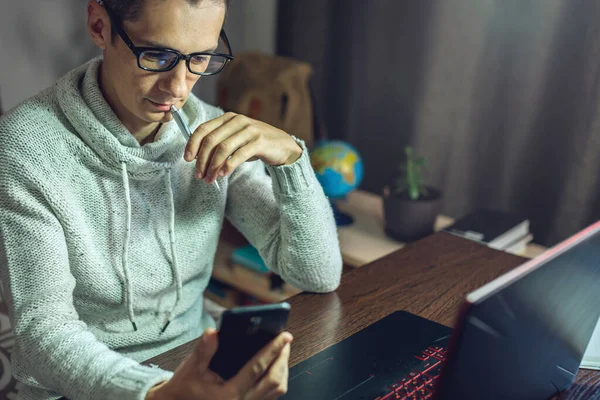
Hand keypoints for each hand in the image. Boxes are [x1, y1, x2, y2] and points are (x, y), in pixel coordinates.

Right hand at [146, 328, 292, 399]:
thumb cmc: (185, 387)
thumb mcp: (191, 368)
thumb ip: (203, 350)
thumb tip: (212, 333)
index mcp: (229, 394)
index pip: (258, 368)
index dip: (272, 350)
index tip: (284, 336)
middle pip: (274, 381)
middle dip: (282, 359)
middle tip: (286, 341)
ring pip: (276, 390)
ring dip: (282, 370)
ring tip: (282, 352)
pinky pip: (271, 396)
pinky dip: (277, 380)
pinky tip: (274, 367)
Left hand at [183, 112, 302, 183]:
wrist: (283, 146)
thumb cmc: (255, 144)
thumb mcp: (235, 139)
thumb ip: (219, 143)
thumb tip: (196, 157)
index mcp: (228, 118)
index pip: (203, 129)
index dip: (192, 144)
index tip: (187, 159)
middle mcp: (237, 121)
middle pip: (211, 140)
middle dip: (201, 160)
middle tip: (199, 175)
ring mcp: (249, 130)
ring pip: (223, 148)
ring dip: (213, 166)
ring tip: (210, 179)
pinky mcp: (259, 141)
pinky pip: (238, 155)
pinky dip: (228, 166)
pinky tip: (223, 174)